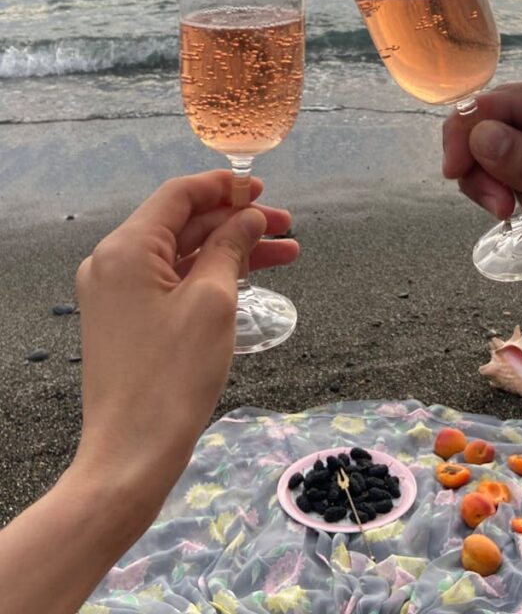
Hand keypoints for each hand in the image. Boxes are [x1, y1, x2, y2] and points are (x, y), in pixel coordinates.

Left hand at [73, 170, 298, 516]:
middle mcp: (113, 262)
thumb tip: (248, 217)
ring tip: (286, 253)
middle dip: (236, 221)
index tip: (263, 190)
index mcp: (127, 248)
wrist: (132, 454)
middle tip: (286, 226)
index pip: (178, 196)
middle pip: (182, 224)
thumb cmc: (174, 374)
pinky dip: (210, 277)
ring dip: (231, 250)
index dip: (223, 187)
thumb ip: (230, 247)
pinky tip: (250, 280)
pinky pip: (172, 282)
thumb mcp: (213, 301)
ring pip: (182, 255)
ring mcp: (117, 293)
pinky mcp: (126, 319)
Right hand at [443, 75, 521, 306]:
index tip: (454, 172)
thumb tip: (476, 135)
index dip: (471, 129)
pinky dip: (511, 192)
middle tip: (496, 206)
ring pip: (502, 150)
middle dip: (483, 161)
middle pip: (499, 123)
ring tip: (509, 213)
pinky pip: (520, 173)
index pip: (510, 100)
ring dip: (494, 181)